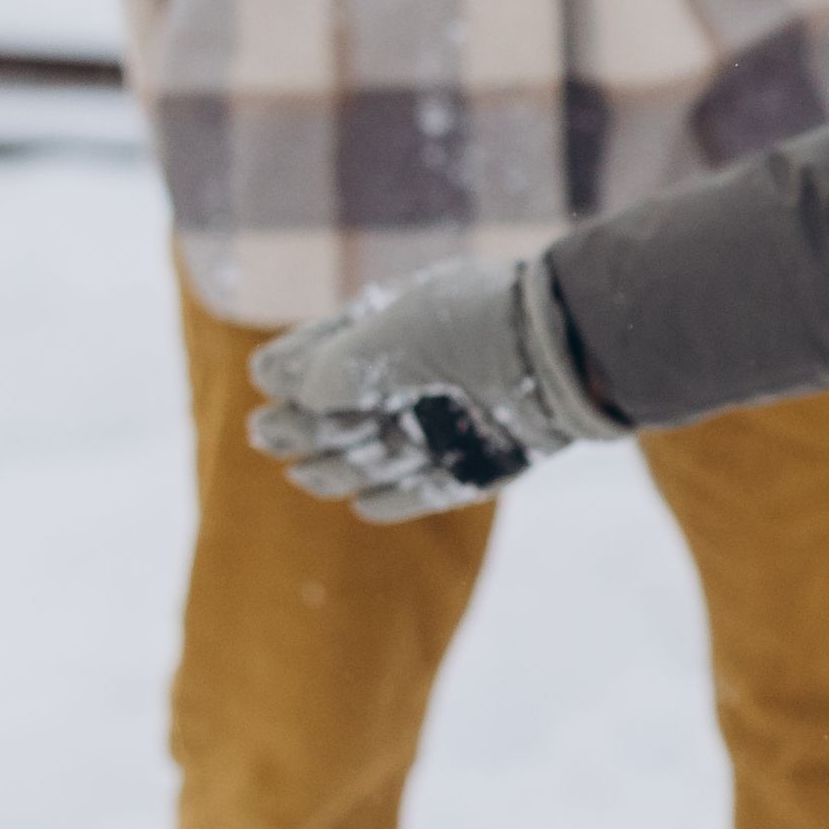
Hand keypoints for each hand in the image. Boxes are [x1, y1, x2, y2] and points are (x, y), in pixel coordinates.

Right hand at [246, 254, 615, 520]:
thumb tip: (290, 389)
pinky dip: (401, 499)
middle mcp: (430, 373)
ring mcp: (458, 418)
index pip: (337, 349)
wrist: (565, 349)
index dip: (296, 366)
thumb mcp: (391, 334)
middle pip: (353, 408)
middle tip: (265, 436)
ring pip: (386, 451)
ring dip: (342, 466)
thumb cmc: (472, 324)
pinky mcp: (486, 459)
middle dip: (306, 423)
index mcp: (407, 325)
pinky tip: (364, 504)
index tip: (262, 378)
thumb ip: (334, 364)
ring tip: (306, 475)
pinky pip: (435, 486)